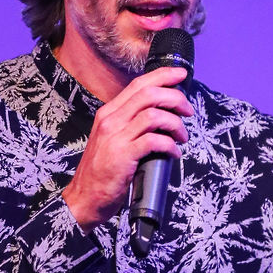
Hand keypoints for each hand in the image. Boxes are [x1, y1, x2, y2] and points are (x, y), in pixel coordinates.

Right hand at [62, 67, 191, 228]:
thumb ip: (130, 124)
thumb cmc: (102, 172)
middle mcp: (111, 121)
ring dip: (175, 124)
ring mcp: (116, 137)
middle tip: (188, 111)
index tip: (180, 75)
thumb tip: (160, 114)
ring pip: (154, 115)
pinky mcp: (123, 155)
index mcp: (109, 114)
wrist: (84, 198)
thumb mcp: (112, 139)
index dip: (162, 76)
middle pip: (149, 94)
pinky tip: (174, 153)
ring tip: (182, 137)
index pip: (138, 85)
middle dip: (175, 98)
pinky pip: (154, 141)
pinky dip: (170, 145)